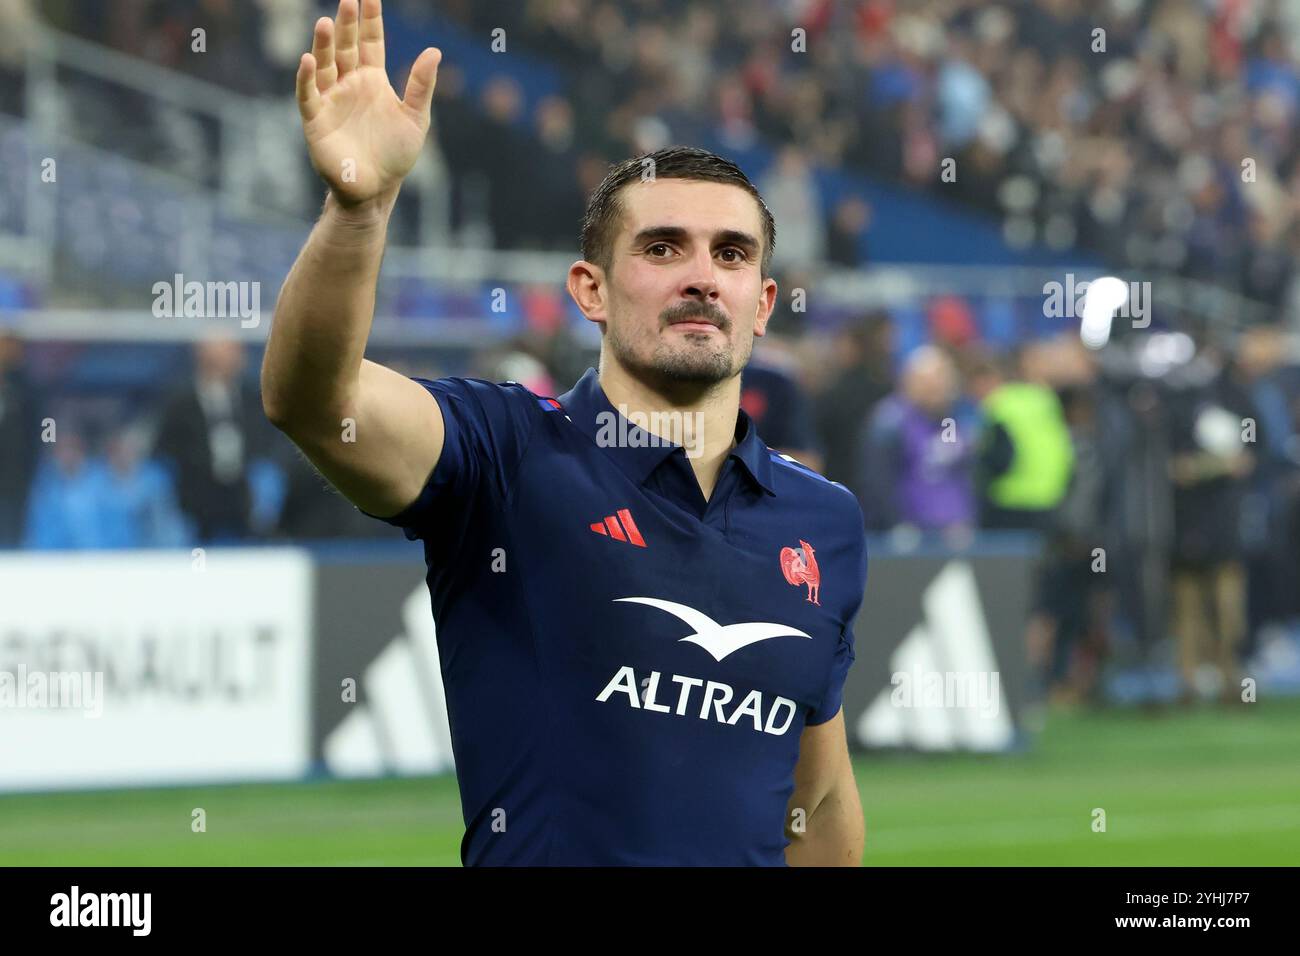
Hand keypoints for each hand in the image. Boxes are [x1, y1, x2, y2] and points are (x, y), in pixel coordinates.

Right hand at [295, 0, 440, 208]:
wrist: (375, 189)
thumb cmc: (395, 155)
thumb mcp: (415, 118)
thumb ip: (421, 86)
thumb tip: (435, 51)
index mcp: (372, 80)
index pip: (370, 42)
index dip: (370, 20)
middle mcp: (349, 84)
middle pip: (345, 47)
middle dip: (346, 24)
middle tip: (348, 0)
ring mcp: (331, 100)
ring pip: (325, 65)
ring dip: (324, 44)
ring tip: (326, 22)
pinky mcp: (316, 119)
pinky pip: (308, 94)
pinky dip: (307, 78)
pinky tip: (309, 60)